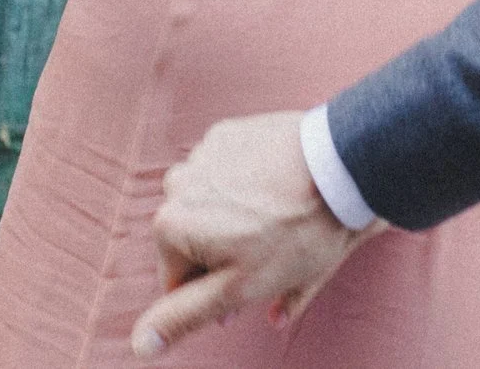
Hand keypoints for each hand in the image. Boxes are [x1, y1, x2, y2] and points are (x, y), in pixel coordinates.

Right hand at [131, 111, 376, 357]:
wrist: (340, 167)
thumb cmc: (294, 233)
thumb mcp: (238, 289)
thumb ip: (183, 316)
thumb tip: (139, 346)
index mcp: (169, 225)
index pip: (179, 282)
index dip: (218, 291)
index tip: (252, 283)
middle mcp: (175, 184)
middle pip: (192, 240)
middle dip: (222, 254)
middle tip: (269, 255)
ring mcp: (202, 154)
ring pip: (209, 206)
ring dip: (233, 219)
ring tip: (276, 221)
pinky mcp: (228, 133)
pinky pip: (226, 172)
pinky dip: (245, 186)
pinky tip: (276, 192)